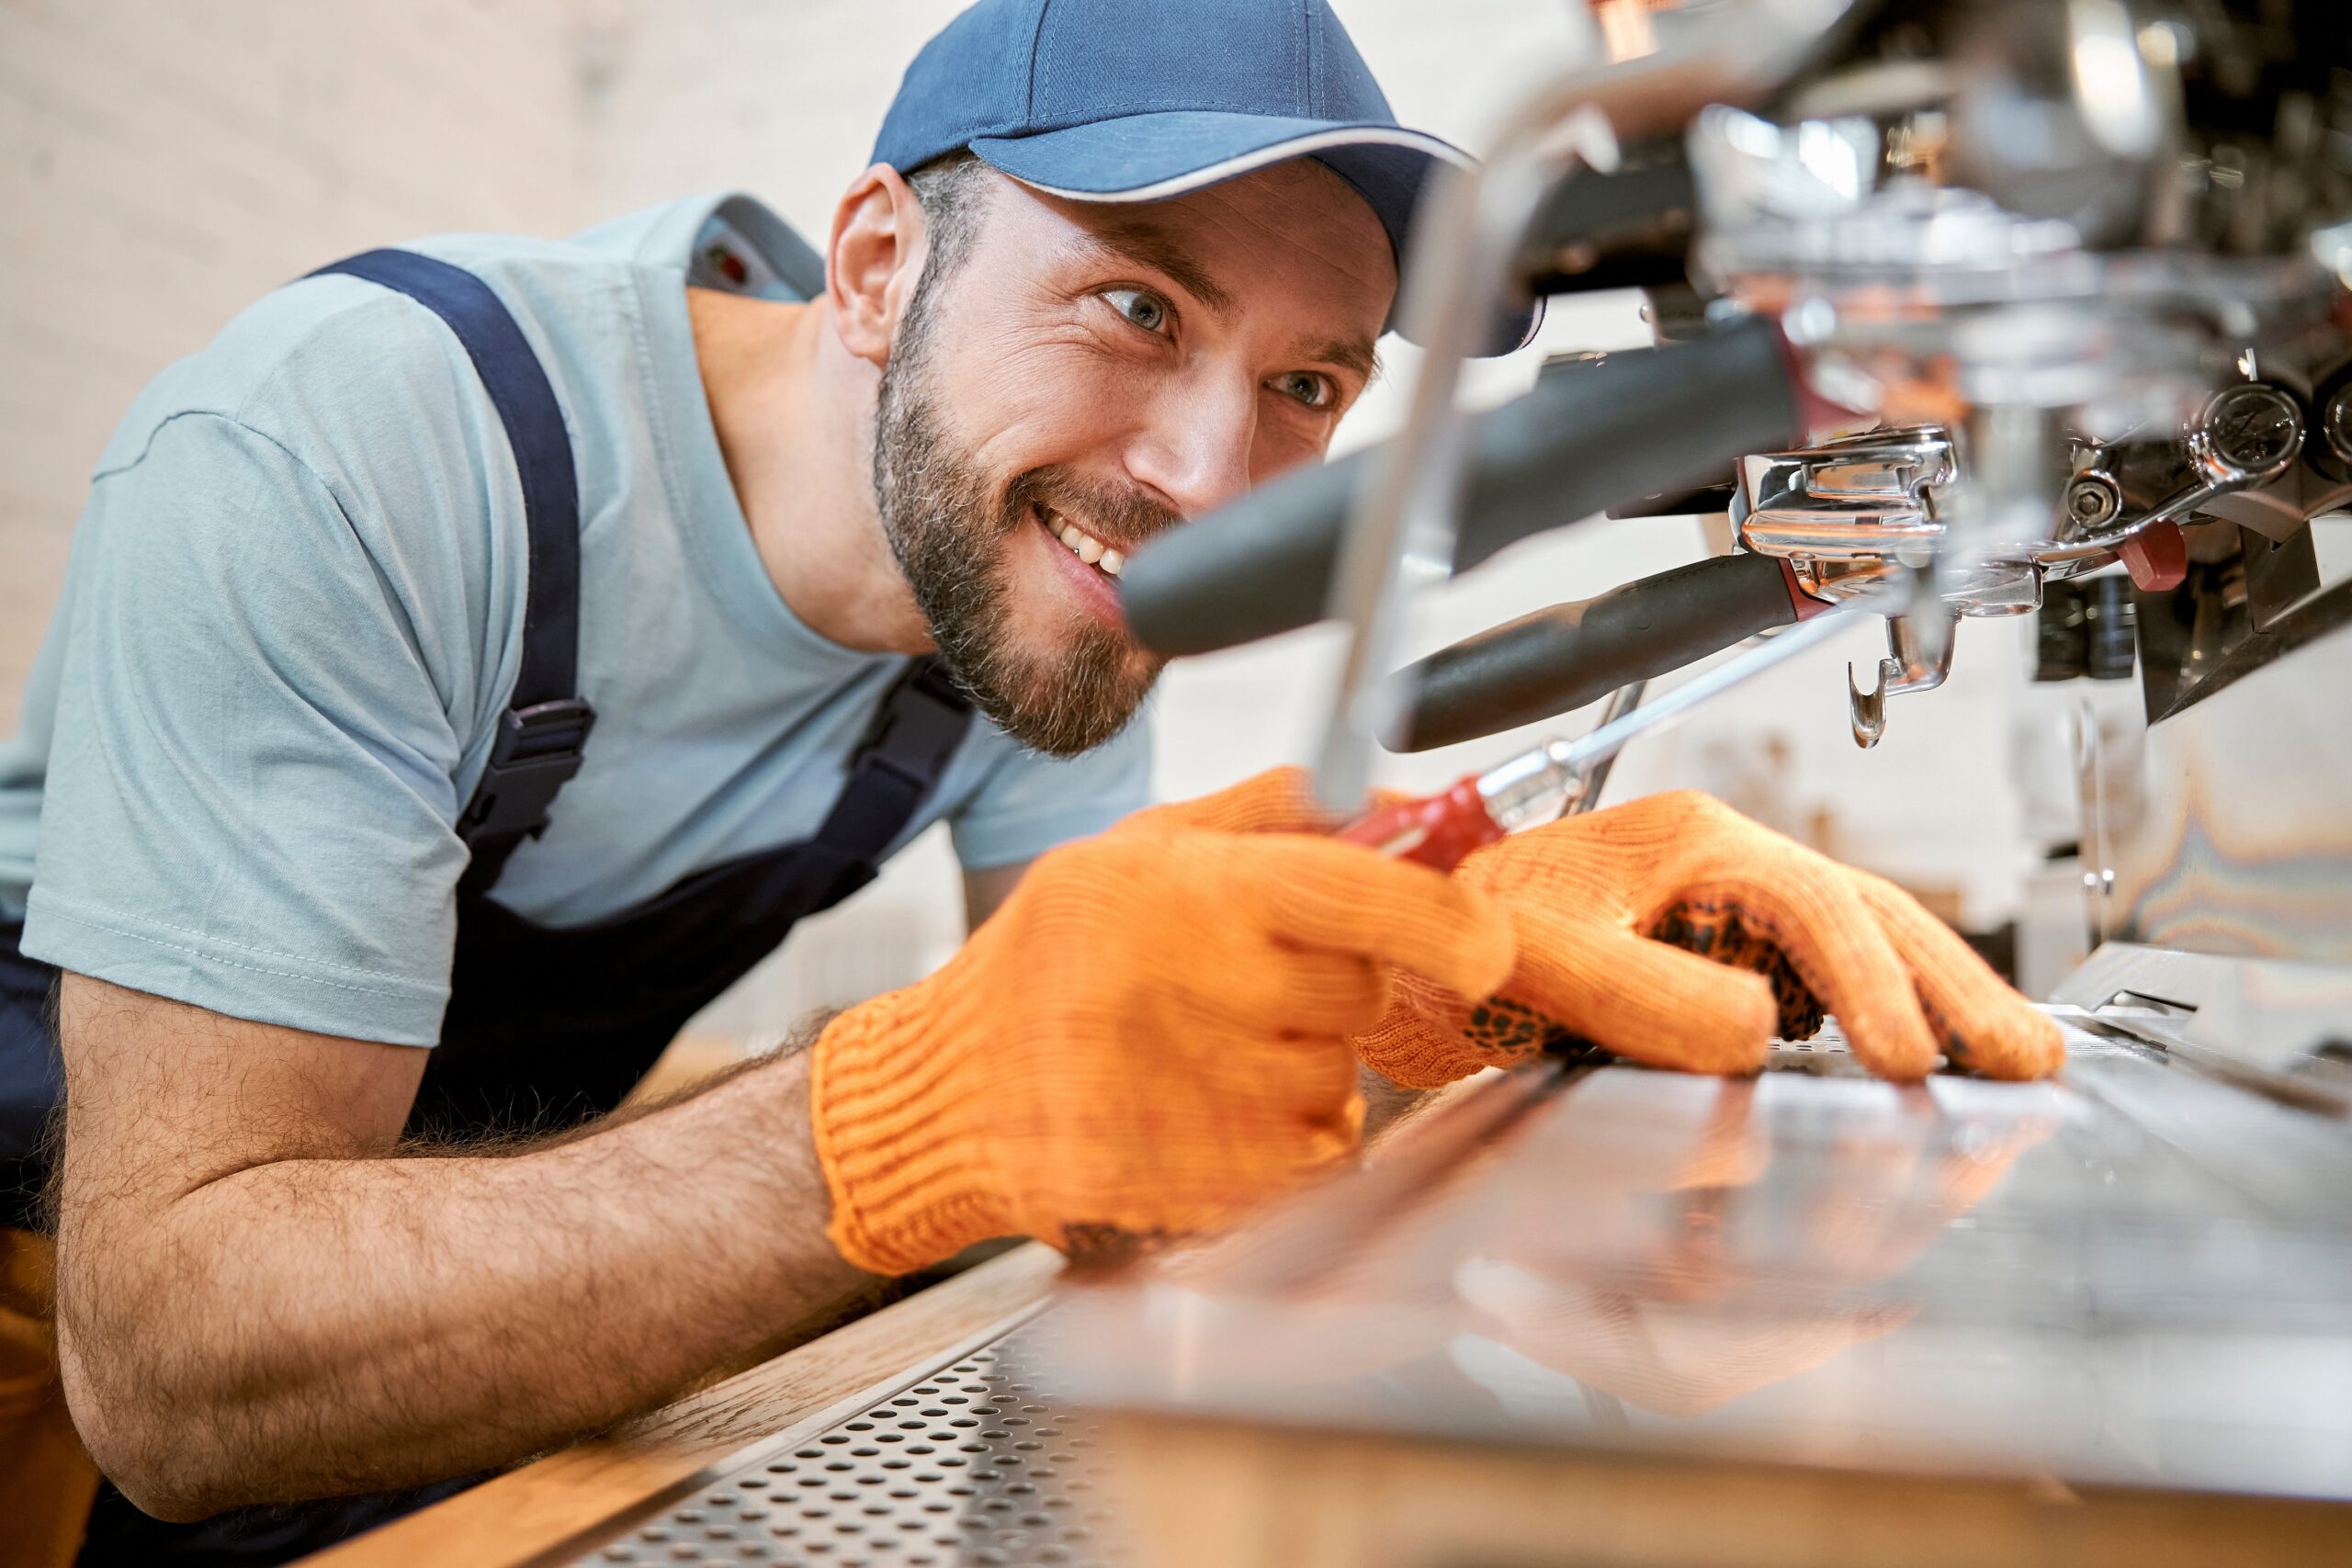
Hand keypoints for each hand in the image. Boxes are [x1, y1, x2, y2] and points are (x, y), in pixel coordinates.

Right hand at [808, 815, 1514, 1273]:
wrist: (945, 1091)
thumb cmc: (1049, 959)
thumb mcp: (1139, 846)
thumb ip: (1275, 812)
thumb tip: (1402, 802)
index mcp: (1191, 894)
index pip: (1365, 897)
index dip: (1449, 919)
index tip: (1482, 936)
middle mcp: (1200, 994)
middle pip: (1359, 993)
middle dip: (1331, 987)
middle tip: (1246, 982)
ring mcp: (1200, 1101)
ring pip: (1337, 1080)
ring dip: (1300, 1069)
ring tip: (1204, 1052)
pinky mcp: (1199, 1189)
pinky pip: (1312, 1159)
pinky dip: (1284, 1143)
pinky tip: (1207, 1115)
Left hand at [1355, 790, 2062, 1085]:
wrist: (1409, 945)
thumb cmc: (1456, 938)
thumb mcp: (1534, 960)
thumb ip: (1638, 993)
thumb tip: (1758, 1037)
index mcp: (1688, 841)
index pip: (1810, 902)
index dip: (1867, 983)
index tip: (1906, 1059)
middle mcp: (1725, 862)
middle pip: (1868, 911)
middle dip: (1951, 986)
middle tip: (2025, 1060)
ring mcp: (1733, 907)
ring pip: (1862, 943)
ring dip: (1937, 1002)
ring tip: (2015, 1064)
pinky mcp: (1727, 956)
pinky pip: (1828, 981)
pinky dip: (1887, 1018)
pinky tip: (1930, 1065)